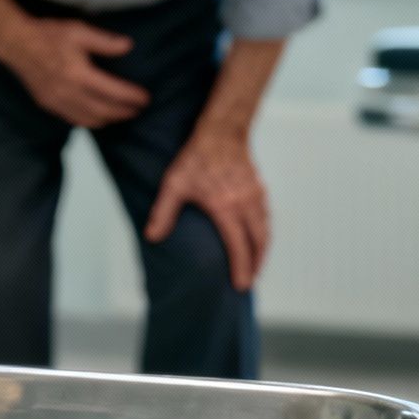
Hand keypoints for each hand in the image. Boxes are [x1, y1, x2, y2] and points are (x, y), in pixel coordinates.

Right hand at [0, 18, 149, 127]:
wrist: (16, 44)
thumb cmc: (47, 34)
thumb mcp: (78, 30)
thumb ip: (104, 41)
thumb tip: (128, 46)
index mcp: (79, 74)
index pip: (113, 92)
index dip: (132, 97)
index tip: (145, 98)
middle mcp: (68, 93)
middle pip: (104, 111)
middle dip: (124, 112)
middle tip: (138, 110)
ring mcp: (56, 102)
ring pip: (88, 120)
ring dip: (108, 120)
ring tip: (121, 115)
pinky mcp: (48, 105)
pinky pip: (73, 120)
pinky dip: (89, 121)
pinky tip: (97, 116)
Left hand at [144, 131, 269, 291]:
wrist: (221, 132)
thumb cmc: (195, 159)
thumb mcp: (174, 185)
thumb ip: (163, 213)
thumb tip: (151, 237)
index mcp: (226, 208)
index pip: (237, 247)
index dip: (240, 268)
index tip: (240, 286)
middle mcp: (245, 206)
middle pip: (258, 243)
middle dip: (255, 265)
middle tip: (249, 281)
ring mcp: (255, 197)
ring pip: (265, 231)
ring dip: (262, 251)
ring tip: (255, 265)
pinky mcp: (259, 189)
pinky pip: (266, 217)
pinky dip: (264, 233)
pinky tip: (257, 237)